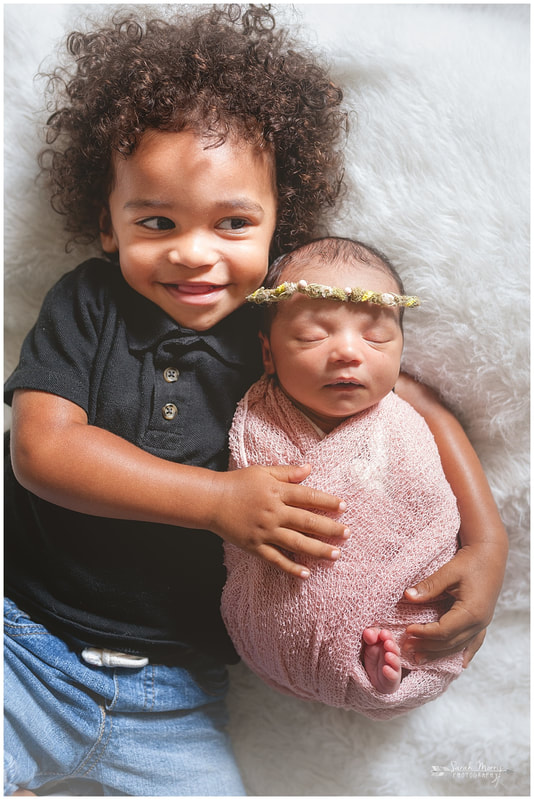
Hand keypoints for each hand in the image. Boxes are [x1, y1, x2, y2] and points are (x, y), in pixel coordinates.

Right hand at [209, 463, 348, 577]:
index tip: (344, 507)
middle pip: (307, 521)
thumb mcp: (263, 472)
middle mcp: (273, 512)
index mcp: (277, 492)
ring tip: (335, 554)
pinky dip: (291, 567)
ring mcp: (265, 531)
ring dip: (318, 549)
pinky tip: (306, 574)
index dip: (327, 502)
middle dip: (329, 528)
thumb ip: (287, 472)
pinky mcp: (255, 546)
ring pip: (296, 542)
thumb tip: (309, 468)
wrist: (211, 500)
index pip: (308, 497)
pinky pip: (276, 559)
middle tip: (347, 533)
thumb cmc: (238, 483)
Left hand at [401, 543, 505, 666]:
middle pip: (450, 643)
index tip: (407, 630)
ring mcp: (483, 623)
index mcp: (471, 612)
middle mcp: (479, 622)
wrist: (490, 554)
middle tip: (407, 648)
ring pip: (459, 645)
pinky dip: (465, 652)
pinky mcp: (482, 620)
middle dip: (427, 646)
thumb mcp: (448, 571)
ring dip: (439, 653)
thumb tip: (407, 596)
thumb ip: (429, 586)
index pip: (444, 631)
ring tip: (420, 659)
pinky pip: (474, 642)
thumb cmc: (470, 561)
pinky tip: (460, 663)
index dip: (424, 633)